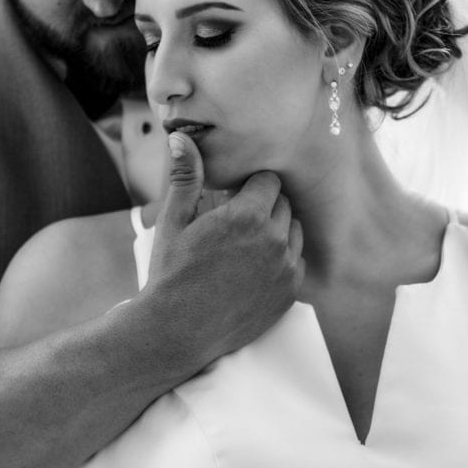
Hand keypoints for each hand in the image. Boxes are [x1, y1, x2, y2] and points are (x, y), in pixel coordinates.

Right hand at [140, 132, 303, 371]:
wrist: (176, 331)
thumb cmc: (171, 274)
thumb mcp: (173, 221)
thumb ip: (186, 176)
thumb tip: (181, 135)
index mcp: (247, 216)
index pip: (268, 181)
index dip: (250, 187)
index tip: (233, 199)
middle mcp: (274, 240)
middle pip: (284, 204)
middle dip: (263, 207)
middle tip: (236, 224)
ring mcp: (286, 269)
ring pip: (294, 233)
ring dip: (277, 232)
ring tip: (245, 246)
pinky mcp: (290, 293)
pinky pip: (296, 263)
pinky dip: (282, 261)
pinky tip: (255, 269)